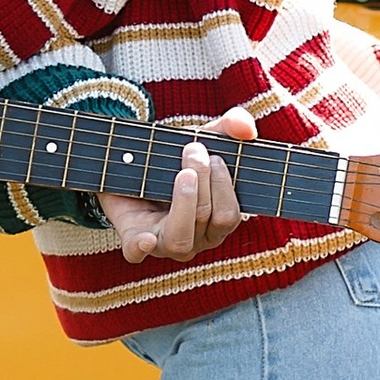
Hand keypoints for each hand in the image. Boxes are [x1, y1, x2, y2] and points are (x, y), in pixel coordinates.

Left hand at [100, 115, 250, 263]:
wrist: (132, 160)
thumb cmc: (177, 155)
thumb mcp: (206, 135)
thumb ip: (232, 126)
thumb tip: (246, 129)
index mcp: (216, 222)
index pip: (229, 217)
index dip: (224, 186)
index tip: (215, 156)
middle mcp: (195, 238)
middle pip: (207, 220)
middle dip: (203, 181)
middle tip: (193, 150)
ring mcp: (164, 242)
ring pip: (181, 239)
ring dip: (184, 201)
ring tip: (182, 172)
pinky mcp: (133, 238)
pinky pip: (137, 253)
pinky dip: (142, 247)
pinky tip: (147, 237)